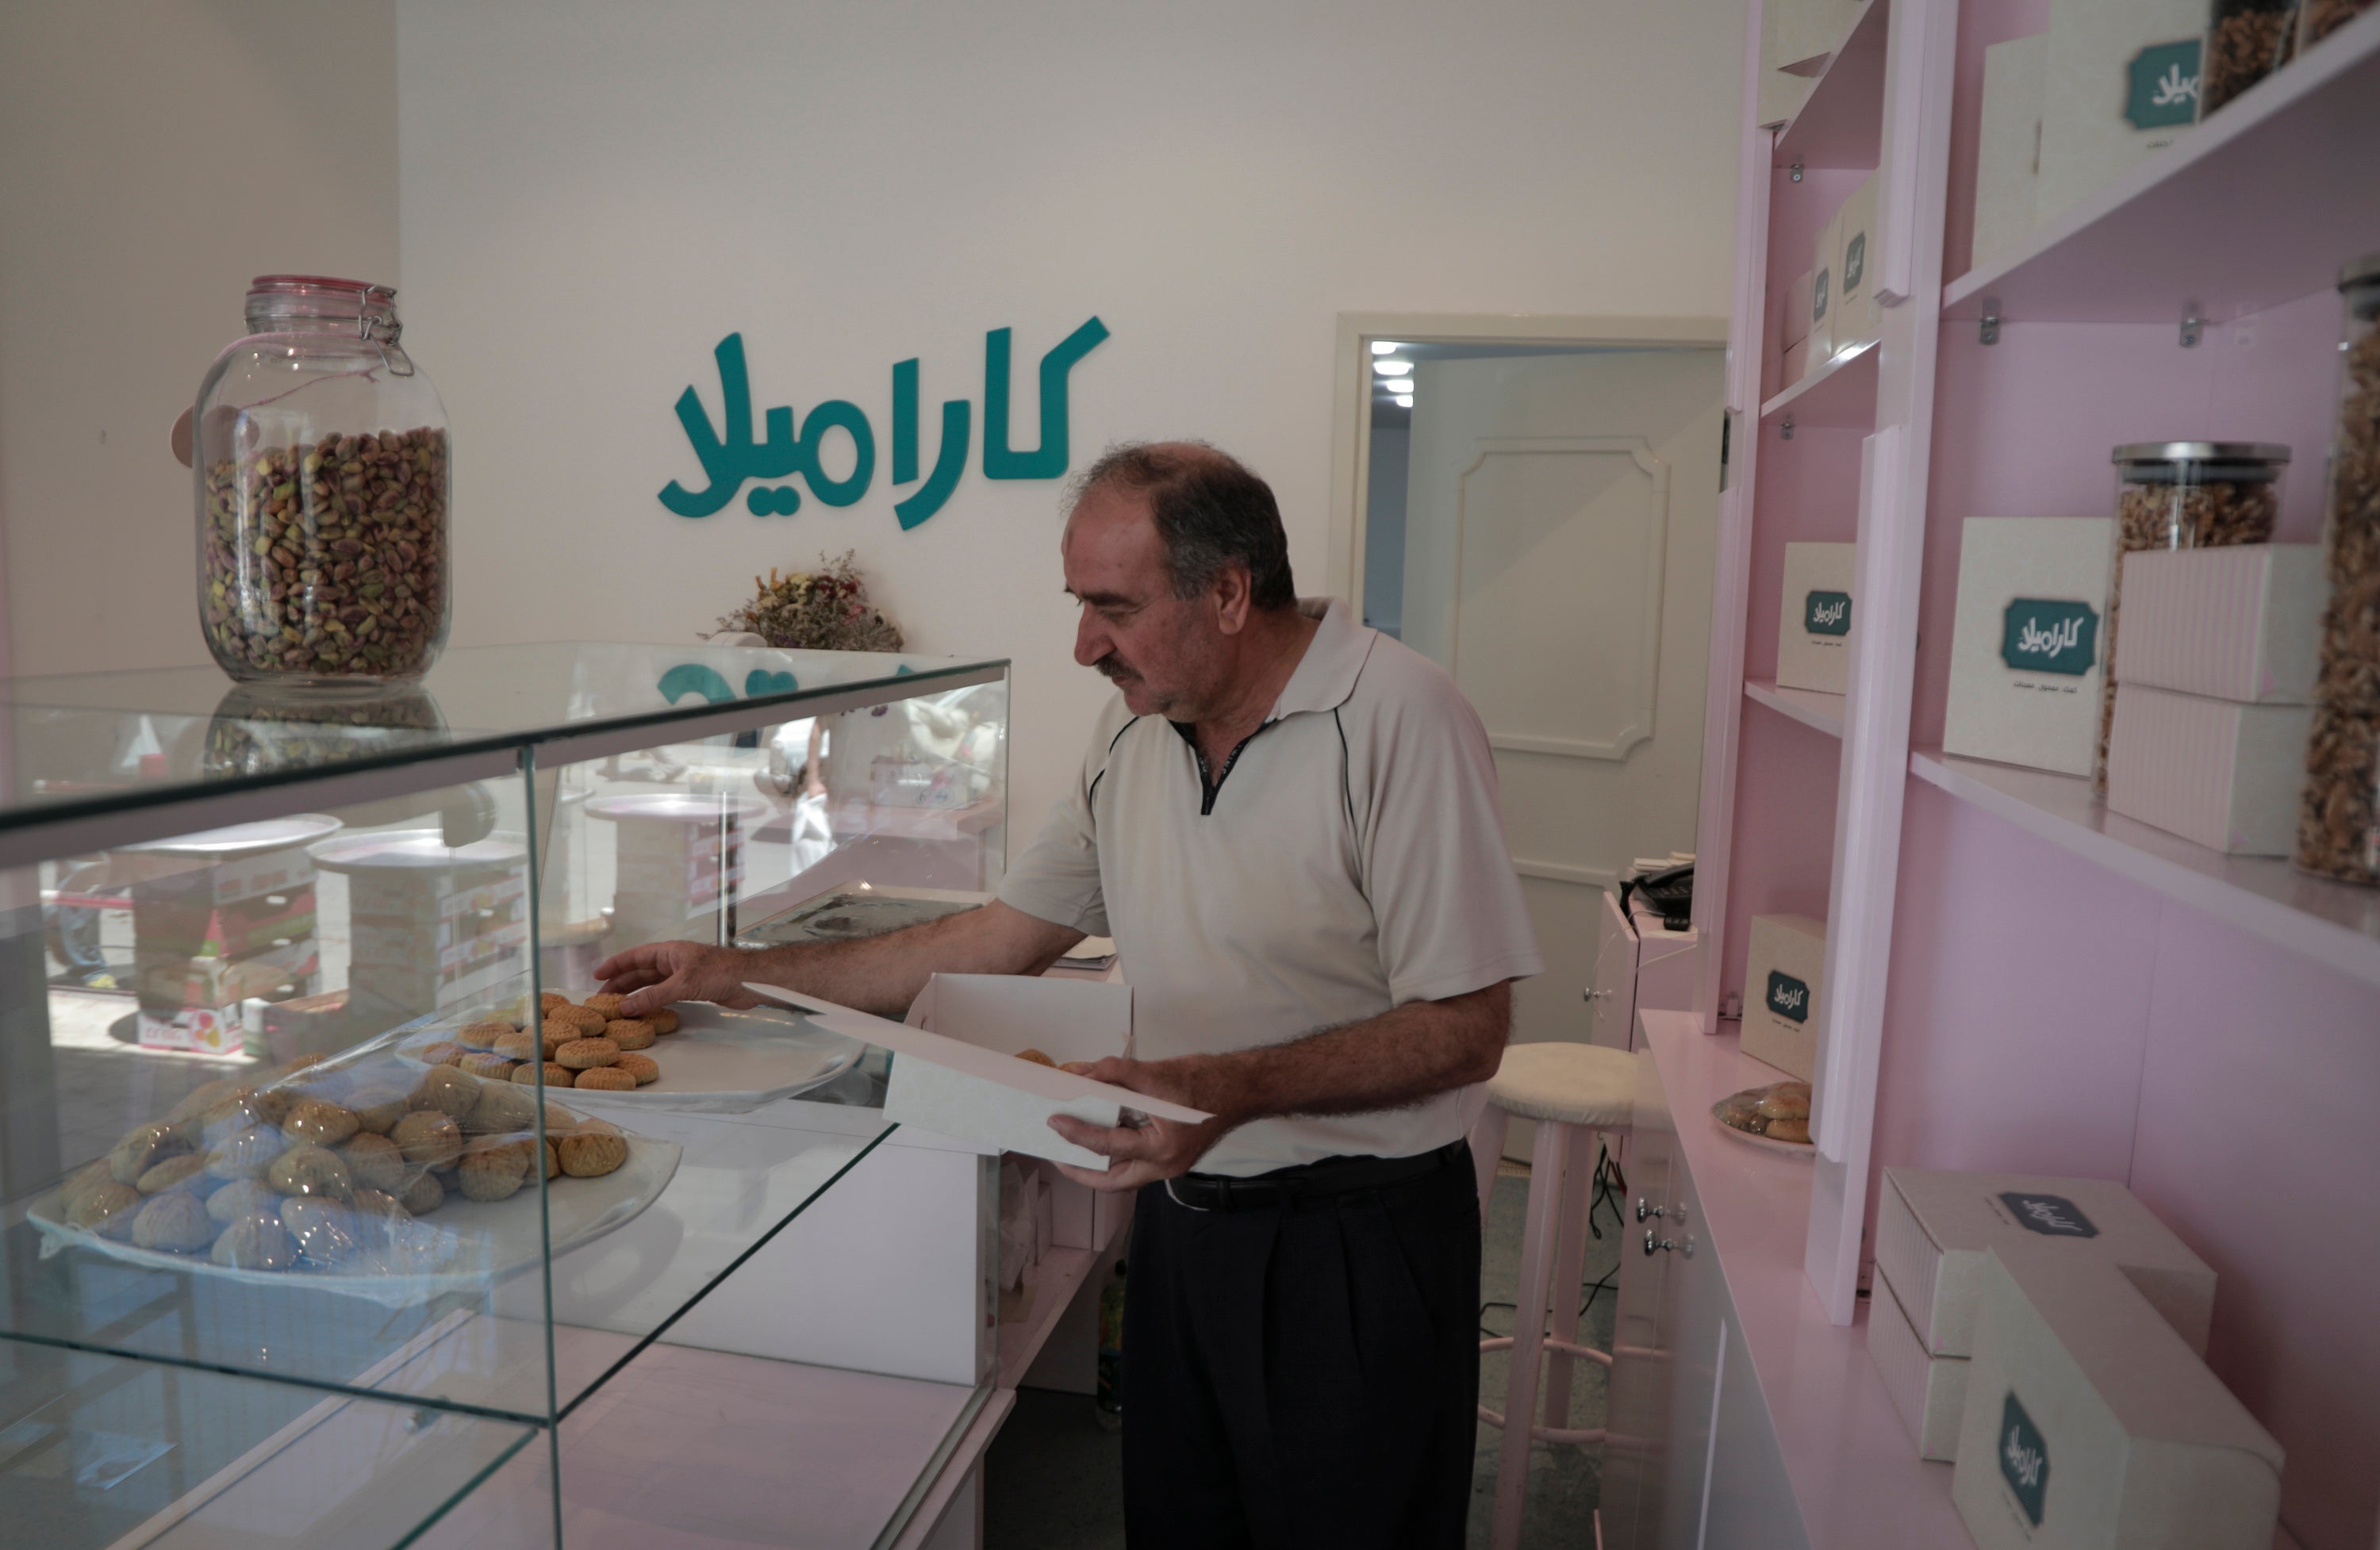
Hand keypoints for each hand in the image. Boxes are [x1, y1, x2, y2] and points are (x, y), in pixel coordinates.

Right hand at [592, 940, 762, 1017]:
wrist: (749, 980)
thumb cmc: (720, 971)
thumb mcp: (683, 984)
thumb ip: (653, 997)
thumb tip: (625, 1007)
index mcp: (669, 952)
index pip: (635, 956)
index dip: (615, 965)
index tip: (597, 975)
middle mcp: (673, 961)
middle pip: (640, 971)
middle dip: (621, 983)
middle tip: (603, 998)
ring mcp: (682, 975)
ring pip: (652, 984)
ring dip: (635, 994)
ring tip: (618, 1006)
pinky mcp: (692, 988)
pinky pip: (664, 994)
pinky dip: (652, 1002)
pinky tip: (643, 1010)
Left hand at [1047, 1056, 1233, 1192]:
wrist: (1242, 1088)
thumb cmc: (1208, 1081)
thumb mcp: (1156, 1072)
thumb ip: (1116, 1073)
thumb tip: (1084, 1074)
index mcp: (1161, 1148)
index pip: (1107, 1146)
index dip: (1077, 1133)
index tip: (1055, 1122)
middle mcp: (1166, 1166)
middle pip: (1113, 1182)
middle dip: (1082, 1172)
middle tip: (1057, 1155)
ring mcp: (1171, 1166)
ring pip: (1125, 1176)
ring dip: (1099, 1165)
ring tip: (1073, 1148)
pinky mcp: (1173, 1158)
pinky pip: (1138, 1163)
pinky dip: (1117, 1154)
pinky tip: (1104, 1135)